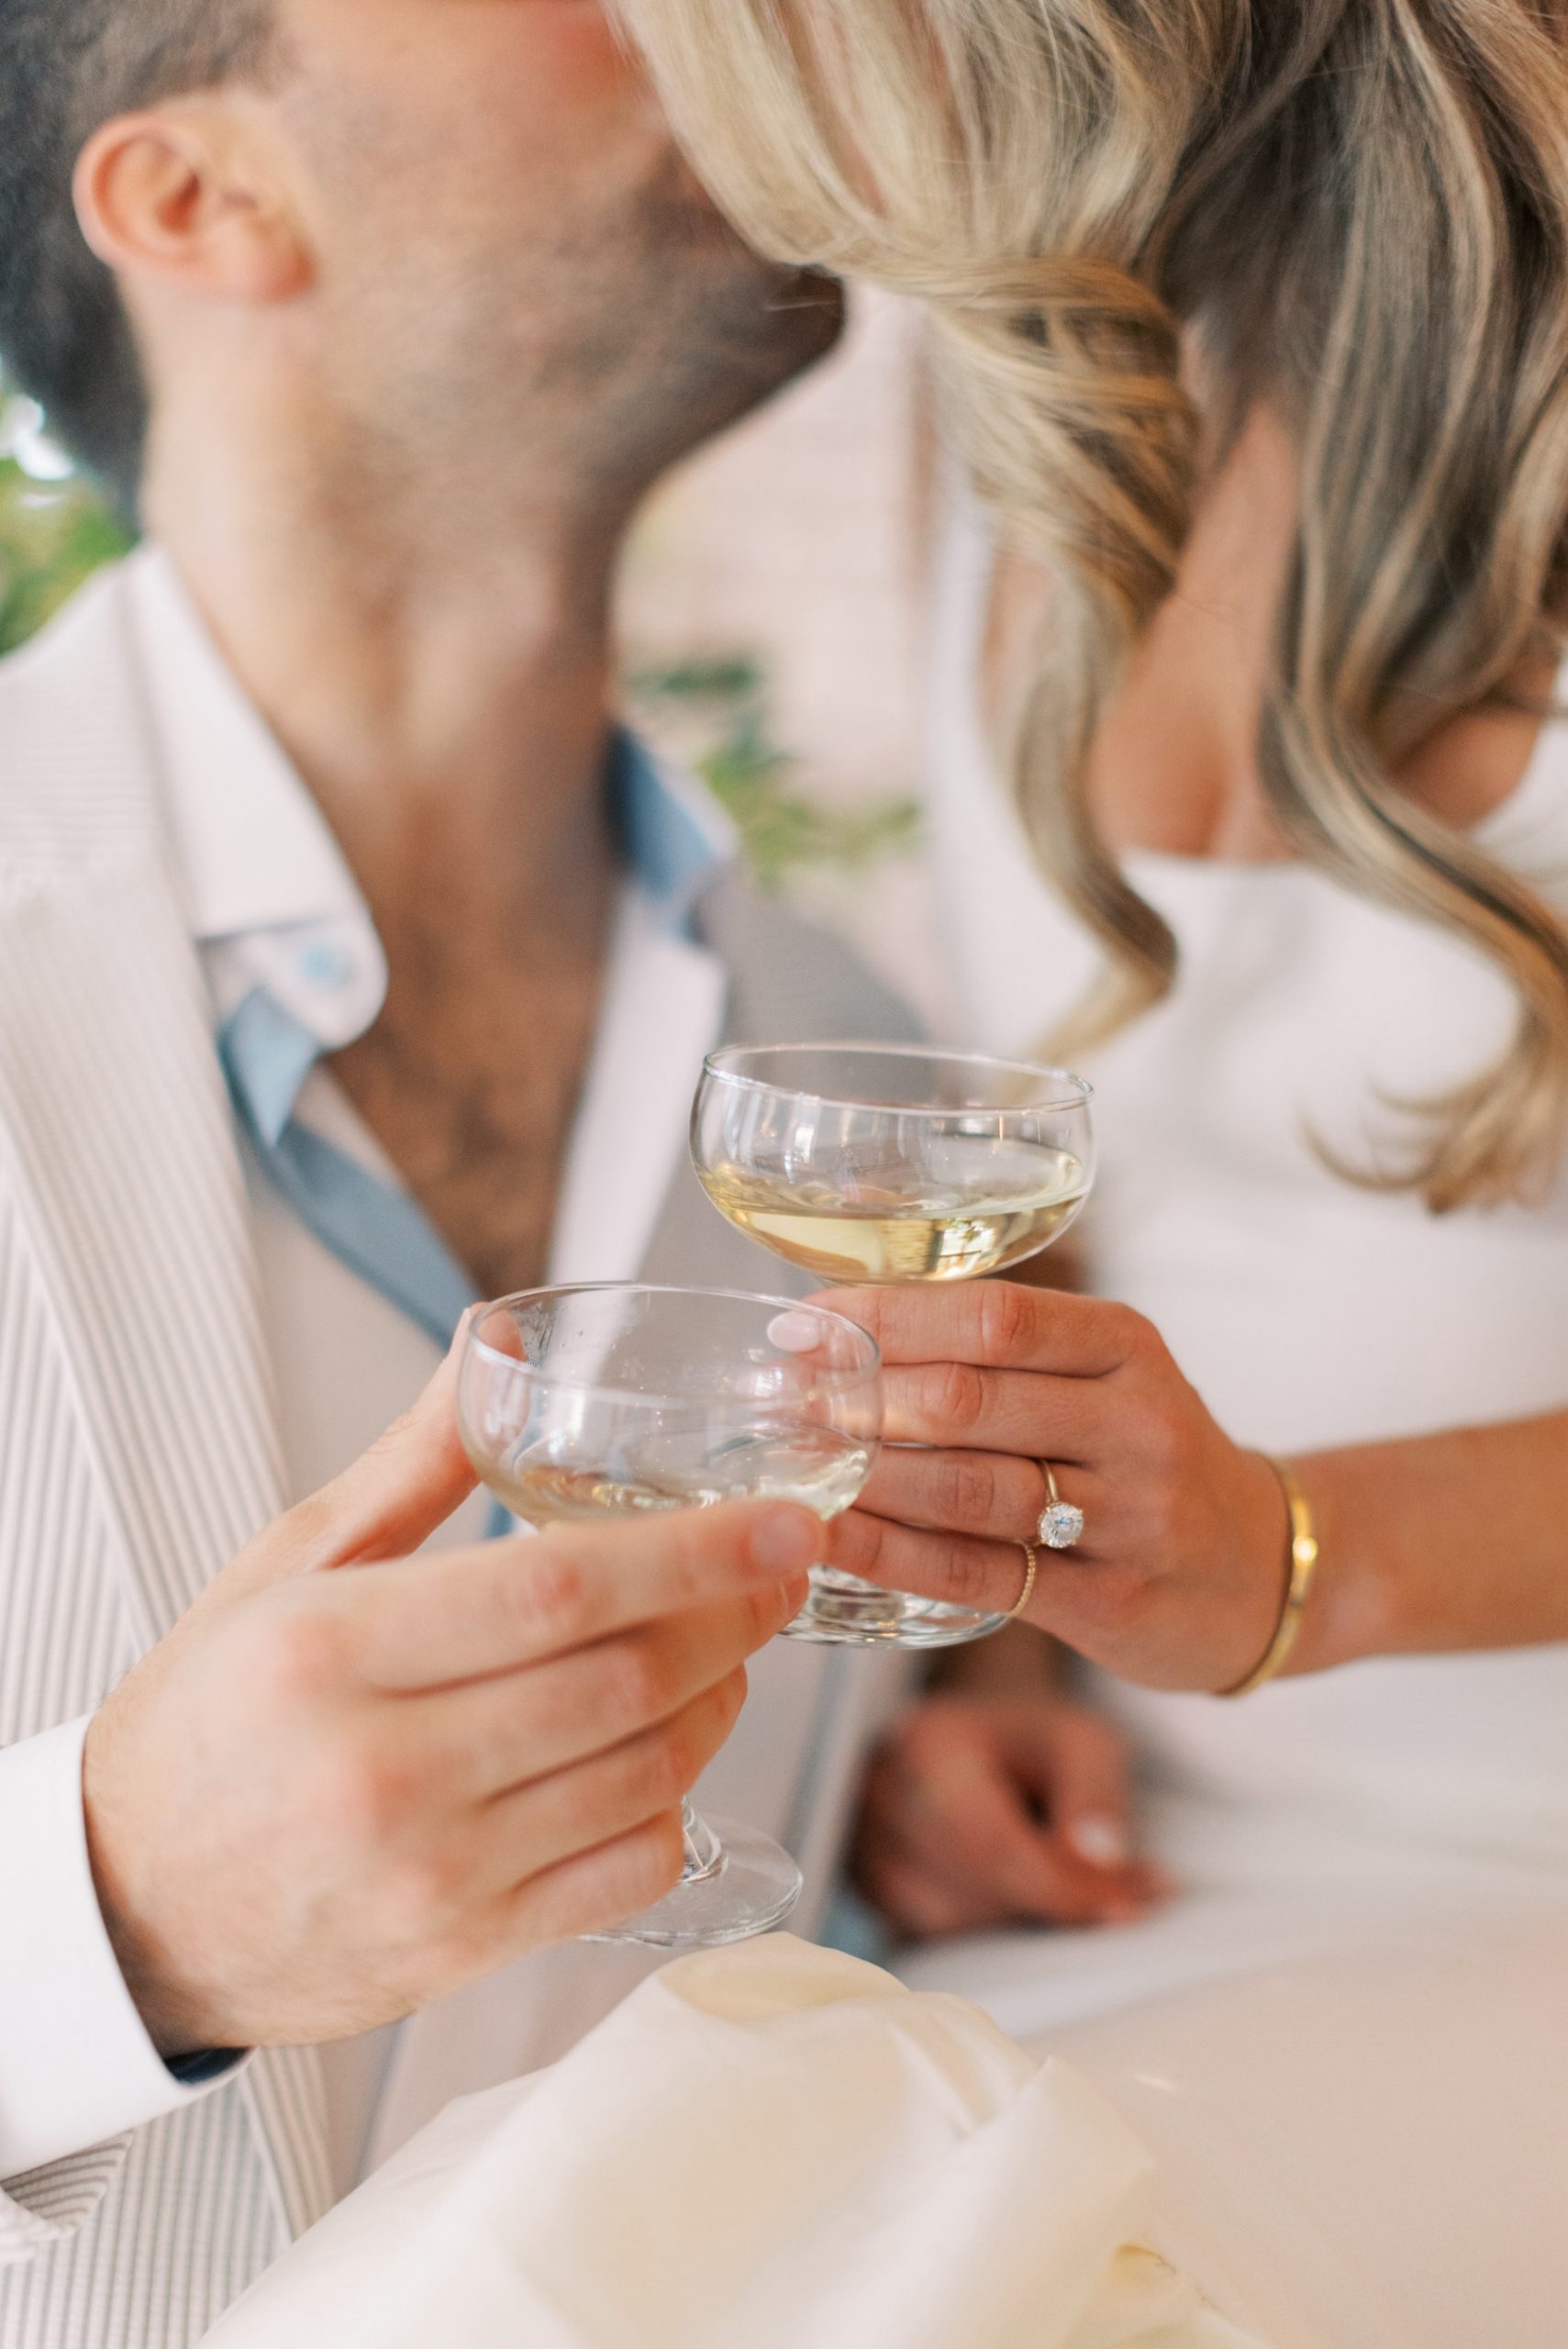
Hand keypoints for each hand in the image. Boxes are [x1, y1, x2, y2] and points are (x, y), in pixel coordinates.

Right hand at [83, 1346, 814, 2057]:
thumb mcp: (284, 1565)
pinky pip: (624, 1875)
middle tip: (783, 1570)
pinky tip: (668, 1749)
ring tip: (728, 1646)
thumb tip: (501, 1345)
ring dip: (718, 1700)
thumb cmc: (207, 1720)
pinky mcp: (463, 1950)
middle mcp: (385, 1768)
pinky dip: (676, 1804)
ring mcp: (432, 1872)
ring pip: (642, 1775)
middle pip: (622, 1681)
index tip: (778, 1521)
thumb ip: (412, 1461)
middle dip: (734, 1616)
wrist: (127, 1908)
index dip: (693, 1552)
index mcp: (332, 1649)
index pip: (557, 1589)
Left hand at [816, 1281, 1294, 1691]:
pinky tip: (832, 1536)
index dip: (887, 1317)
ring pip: (968, 1489)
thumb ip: (1001, 1347)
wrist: (1260, 1569)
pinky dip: (892, 1553)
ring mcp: (1131, 1517)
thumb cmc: (1144, 1457)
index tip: (804, 1327)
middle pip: (970, 1400)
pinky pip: (979, 1571)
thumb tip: (847, 1319)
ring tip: (792, 1465)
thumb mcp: (1106, 1375)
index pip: (994, 1315)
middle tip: (780, 1403)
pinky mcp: (1110, 1600)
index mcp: (1127, 1346)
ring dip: (864, 1476)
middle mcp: (1137, 1422)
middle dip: (857, 1399)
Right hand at [852, 1692, 1168, 1937]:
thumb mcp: (1084, 1739)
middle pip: (968, 1889)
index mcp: (926, 1745)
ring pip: (947, 1923)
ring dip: (1020, 1921)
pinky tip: (1024, 1897)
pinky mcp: (868, 1888)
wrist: (977, 1736)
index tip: (1128, 1908)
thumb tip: (1098, 1863)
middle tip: (1127, 1898)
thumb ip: (1097, 1793)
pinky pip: (931, 1935)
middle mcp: (878, 1797)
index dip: (1060, 1888)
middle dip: (1052, 1905)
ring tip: (1072, 1888)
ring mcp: (861, 1845)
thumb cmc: (1033, 1737)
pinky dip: (987, 1929)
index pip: (988, 1842)